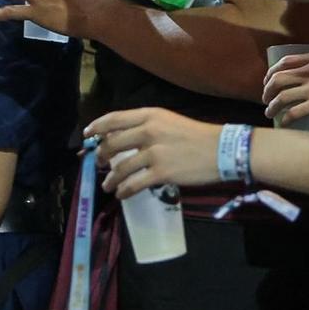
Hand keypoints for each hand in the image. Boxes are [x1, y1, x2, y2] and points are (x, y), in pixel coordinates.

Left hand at [86, 108, 221, 197]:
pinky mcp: (161, 173)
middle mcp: (148, 131)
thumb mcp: (169, 121)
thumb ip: (146, 126)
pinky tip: (121, 194)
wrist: (221, 150)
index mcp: (150, 115)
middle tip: (97, 163)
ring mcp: (154, 153)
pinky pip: (134, 184)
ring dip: (110, 179)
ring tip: (108, 186)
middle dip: (100, 156)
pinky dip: (124, 191)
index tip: (87, 134)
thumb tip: (123, 137)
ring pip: (120, 167)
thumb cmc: (197, 135)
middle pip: (112, 144)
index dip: (97, 127)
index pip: (114, 119)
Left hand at [262, 51, 308, 124]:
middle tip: (266, 99)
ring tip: (270, 112)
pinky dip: (285, 119)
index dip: (270, 72)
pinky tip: (283, 123)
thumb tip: (291, 70)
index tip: (267, 81)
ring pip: (282, 97)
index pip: (283, 62)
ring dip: (272, 106)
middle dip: (268, 90)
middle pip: (278, 79)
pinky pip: (294, 112)